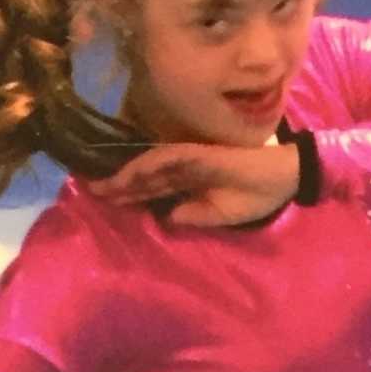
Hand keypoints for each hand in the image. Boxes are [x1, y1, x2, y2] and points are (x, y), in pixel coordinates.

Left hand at [89, 142, 300, 226]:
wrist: (283, 177)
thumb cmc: (255, 194)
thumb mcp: (219, 215)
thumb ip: (192, 215)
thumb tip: (165, 218)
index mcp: (187, 183)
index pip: (150, 189)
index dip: (127, 195)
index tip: (103, 202)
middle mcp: (181, 168)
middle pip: (141, 178)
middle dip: (115, 186)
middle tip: (87, 191)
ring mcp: (187, 159)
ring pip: (146, 168)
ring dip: (122, 178)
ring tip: (97, 187)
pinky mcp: (195, 153)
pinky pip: (163, 160)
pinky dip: (143, 168)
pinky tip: (124, 177)